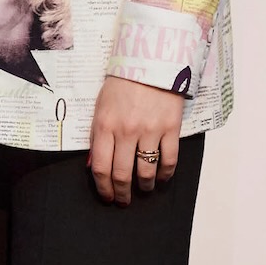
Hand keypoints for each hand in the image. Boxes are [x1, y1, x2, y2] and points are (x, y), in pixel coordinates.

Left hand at [88, 74, 183, 204]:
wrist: (149, 64)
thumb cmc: (121, 85)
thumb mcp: (101, 107)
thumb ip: (98, 135)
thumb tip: (95, 165)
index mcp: (104, 125)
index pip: (100, 166)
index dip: (103, 187)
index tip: (106, 196)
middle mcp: (126, 131)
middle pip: (122, 174)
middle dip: (122, 193)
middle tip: (123, 200)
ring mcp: (150, 131)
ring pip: (146, 171)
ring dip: (145, 186)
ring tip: (144, 189)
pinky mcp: (171, 129)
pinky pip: (169, 160)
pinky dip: (166, 175)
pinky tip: (162, 179)